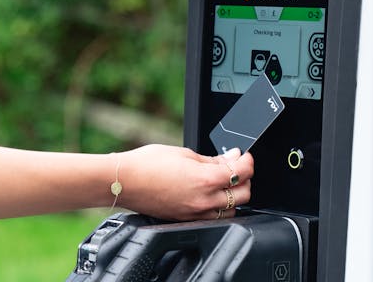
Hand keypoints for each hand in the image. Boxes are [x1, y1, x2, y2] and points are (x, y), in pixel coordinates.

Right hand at [117, 145, 253, 220]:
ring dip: (233, 195)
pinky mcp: (186, 219)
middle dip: (244, 178)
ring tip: (223, 181)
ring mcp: (195, 213)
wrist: (124, 181)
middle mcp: (204, 201)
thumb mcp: (185, 153)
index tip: (244, 156)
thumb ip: (213, 159)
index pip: (242, 172)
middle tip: (236, 166)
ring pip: (231, 210)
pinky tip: (210, 194)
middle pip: (243, 194)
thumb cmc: (147, 164)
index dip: (247, 161)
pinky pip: (214, 218)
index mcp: (206, 180)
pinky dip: (218, 207)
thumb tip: (231, 158)